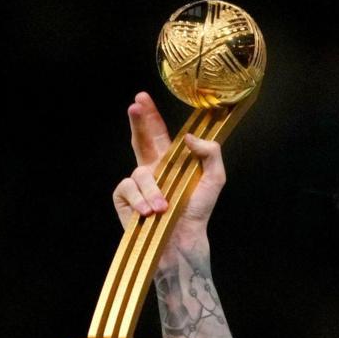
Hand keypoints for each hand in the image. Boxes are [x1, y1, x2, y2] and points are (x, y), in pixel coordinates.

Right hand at [111, 91, 225, 243]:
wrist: (184, 239)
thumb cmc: (198, 210)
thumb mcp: (214, 179)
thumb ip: (210, 154)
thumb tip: (190, 137)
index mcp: (171, 162)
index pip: (159, 134)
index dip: (150, 116)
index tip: (142, 98)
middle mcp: (152, 169)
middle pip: (140, 139)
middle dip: (137, 122)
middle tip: (134, 106)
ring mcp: (136, 184)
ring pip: (140, 173)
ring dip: (152, 191)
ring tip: (163, 208)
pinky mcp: (124, 198)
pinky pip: (127, 189)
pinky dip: (139, 201)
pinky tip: (149, 213)